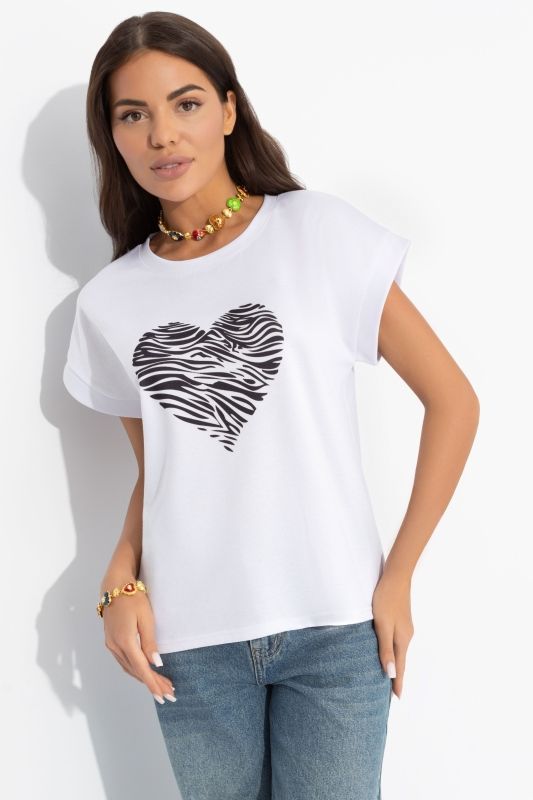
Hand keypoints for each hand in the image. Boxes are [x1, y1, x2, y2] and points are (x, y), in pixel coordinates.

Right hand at [102, 592, 174, 702]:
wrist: (114, 586)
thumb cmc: (133, 598)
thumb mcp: (146, 618)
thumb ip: (150, 643)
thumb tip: (156, 664)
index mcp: (125, 642)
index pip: (141, 669)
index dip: (153, 684)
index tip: (163, 696)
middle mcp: (115, 647)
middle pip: (135, 671)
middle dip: (152, 684)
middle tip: (168, 693)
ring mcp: (111, 645)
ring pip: (129, 668)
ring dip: (144, 678)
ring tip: (161, 686)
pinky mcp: (111, 641)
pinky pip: (124, 662)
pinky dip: (136, 670)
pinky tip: (145, 672)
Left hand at [371, 569, 413, 698]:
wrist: (396, 576)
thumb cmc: (386, 599)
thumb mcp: (382, 625)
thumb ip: (385, 648)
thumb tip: (390, 673)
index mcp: (402, 639)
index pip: (399, 667)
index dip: (397, 682)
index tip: (396, 699)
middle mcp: (406, 635)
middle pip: (400, 660)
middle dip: (396, 676)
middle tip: (391, 693)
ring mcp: (404, 627)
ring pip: (399, 650)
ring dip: (394, 663)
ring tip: (389, 675)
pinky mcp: (400, 619)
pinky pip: (396, 641)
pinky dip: (393, 651)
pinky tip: (388, 651)